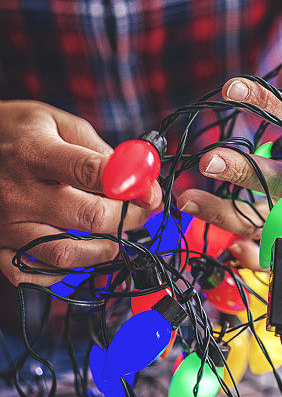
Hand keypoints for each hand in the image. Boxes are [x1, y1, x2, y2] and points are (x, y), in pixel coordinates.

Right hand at [0, 101, 161, 284]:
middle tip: (140, 214)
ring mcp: (5, 222)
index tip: (150, 193)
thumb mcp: (57, 122)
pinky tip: (76, 255)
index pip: (91, 173)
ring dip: (102, 251)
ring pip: (63, 254)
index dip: (131, 186)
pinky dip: (60, 274)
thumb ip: (98, 149)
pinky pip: (31, 275)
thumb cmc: (20, 131)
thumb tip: (137, 177)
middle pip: (86, 218)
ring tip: (114, 238)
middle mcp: (17, 191)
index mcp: (35, 152)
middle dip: (126, 220)